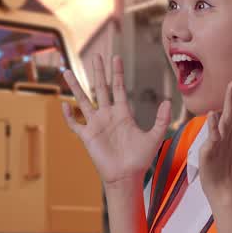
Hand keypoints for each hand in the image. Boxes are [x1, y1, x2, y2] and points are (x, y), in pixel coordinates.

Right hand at [60, 54, 170, 187]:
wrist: (126, 176)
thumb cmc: (140, 159)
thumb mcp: (154, 137)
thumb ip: (161, 120)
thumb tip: (167, 102)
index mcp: (123, 114)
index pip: (119, 88)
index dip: (117, 73)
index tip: (116, 58)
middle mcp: (108, 116)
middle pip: (101, 89)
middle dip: (98, 73)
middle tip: (96, 56)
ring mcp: (96, 125)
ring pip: (83, 101)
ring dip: (76, 87)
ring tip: (67, 72)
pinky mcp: (87, 136)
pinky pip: (74, 124)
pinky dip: (68, 115)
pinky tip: (64, 105)